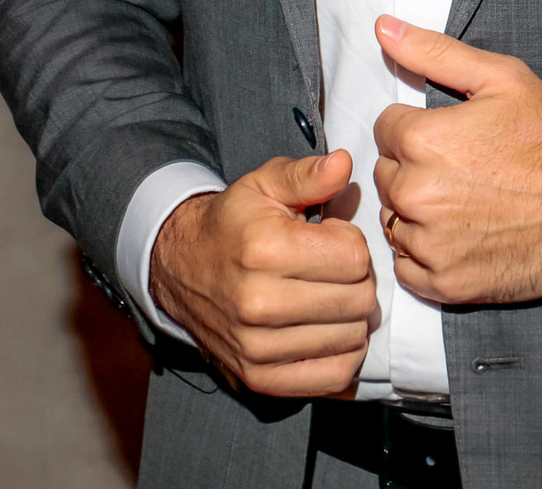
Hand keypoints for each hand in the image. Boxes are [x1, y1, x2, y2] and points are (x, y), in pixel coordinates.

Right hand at [149, 151, 374, 397]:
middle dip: (359, 279)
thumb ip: (308, 174)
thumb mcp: (265, 184)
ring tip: (330, 295)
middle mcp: (260, 304)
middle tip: (336, 268)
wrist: (182, 268)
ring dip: (352, 316)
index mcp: (266, 250)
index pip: (355, 257)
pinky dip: (343, 354)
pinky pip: (333, 376)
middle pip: (358, 300)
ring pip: (351, 338)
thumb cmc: (234, 223)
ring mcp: (257, 348)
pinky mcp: (259, 378)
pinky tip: (329, 329)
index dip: (353, 242)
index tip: (333, 238)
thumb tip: (344, 163)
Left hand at [372, 16, 541, 304]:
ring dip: (418, 211)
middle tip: (463, 167)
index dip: (418, 126)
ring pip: (395, 218)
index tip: (452, 135)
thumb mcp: (500, 78)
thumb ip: (433, 52)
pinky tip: (461, 234)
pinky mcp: (445, 283)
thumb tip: (383, 27)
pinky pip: (407, 266)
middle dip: (415, 166)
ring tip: (466, 201)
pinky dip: (426, 252)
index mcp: (423, 140)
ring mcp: (430, 244)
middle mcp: (417, 194)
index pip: (386, 128)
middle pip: (387, 173)